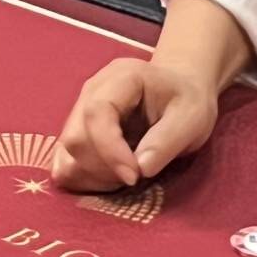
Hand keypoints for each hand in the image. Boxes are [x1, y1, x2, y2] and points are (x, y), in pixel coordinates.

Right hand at [51, 57, 218, 190]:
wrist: (178, 90)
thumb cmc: (187, 102)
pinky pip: (65, 160)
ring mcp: (80, 109)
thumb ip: (167, 142)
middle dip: (104, 168)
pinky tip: (111, 176)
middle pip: (76, 136)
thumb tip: (140, 170)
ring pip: (66, 152)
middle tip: (136, 176)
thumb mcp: (192, 118)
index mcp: (121, 78)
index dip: (110, 151)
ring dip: (93, 176)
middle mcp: (92, 90)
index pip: (97, 112)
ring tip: (126, 175)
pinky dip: (84, 177)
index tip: (135, 177)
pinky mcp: (77, 129)